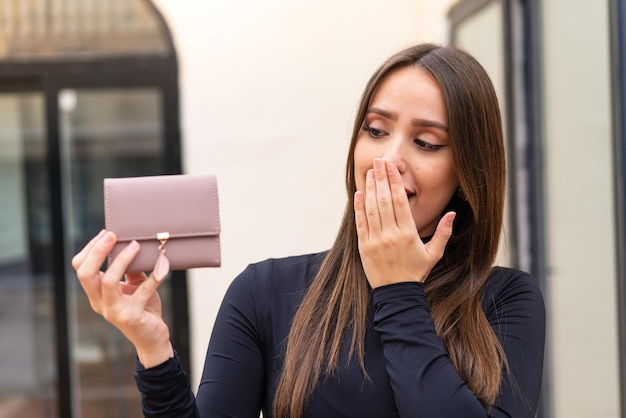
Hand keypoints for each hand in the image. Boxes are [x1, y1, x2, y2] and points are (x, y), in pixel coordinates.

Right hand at [72, 230, 173, 367]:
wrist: (152, 338)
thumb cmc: (143, 308)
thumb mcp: (134, 286)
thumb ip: (130, 269)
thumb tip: (133, 243)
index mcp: (96, 294)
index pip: (81, 269)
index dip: (90, 249)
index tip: (106, 233)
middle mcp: (99, 303)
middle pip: (86, 274)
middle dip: (97, 251)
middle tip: (113, 235)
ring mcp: (114, 311)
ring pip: (108, 282)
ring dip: (122, 260)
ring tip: (136, 245)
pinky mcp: (132, 317)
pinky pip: (142, 293)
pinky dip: (154, 277)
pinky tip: (162, 265)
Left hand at [354, 159, 454, 287]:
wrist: (397, 294)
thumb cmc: (416, 272)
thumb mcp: (434, 253)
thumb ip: (444, 232)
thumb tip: (452, 213)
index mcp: (409, 233)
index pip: (400, 201)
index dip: (395, 182)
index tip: (392, 167)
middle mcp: (391, 235)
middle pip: (384, 200)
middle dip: (382, 178)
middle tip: (379, 161)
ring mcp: (376, 240)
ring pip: (371, 209)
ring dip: (370, 188)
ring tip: (371, 172)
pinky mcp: (364, 247)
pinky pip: (361, 223)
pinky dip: (358, 207)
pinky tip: (359, 193)